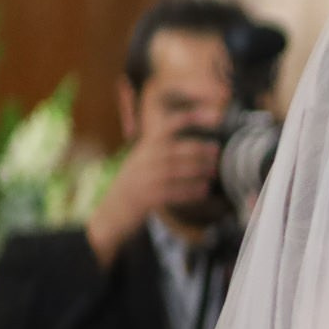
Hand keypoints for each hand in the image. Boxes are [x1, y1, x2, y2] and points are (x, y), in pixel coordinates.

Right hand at [86, 128, 217, 263]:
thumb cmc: (135, 184)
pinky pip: (171, 193)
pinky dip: (190, 191)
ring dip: (197, 171)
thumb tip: (197, 145)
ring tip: (213, 173)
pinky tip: (203, 191)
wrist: (112, 211)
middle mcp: (143, 161)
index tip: (210, 116)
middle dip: (198, 150)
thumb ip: (162, 150)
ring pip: (174, 172)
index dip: (188, 118)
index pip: (166, 127)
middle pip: (174, 150)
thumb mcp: (143, 161)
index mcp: (144, 148)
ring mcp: (143, 180)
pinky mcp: (146, 199)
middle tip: (216, 151)